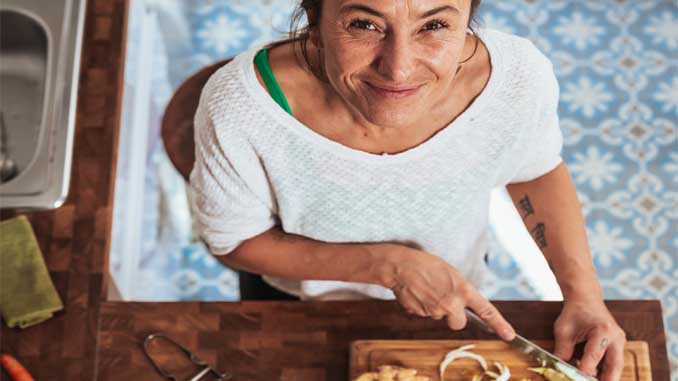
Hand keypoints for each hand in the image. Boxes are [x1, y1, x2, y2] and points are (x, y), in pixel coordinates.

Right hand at [380, 244, 515, 340]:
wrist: (400, 266)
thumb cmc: (425, 264)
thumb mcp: (450, 272)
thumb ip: (459, 289)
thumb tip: (461, 303)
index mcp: (463, 289)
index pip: (485, 310)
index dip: (499, 324)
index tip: (509, 335)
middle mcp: (451, 303)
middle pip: (458, 324)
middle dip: (453, 317)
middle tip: (444, 301)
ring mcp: (436, 310)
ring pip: (439, 317)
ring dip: (435, 308)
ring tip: (426, 289)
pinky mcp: (421, 314)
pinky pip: (425, 315)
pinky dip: (422, 307)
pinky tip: (417, 293)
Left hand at [553, 298, 625, 380]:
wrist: (585, 299)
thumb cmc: (574, 312)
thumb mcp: (563, 330)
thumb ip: (562, 350)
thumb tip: (559, 367)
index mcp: (603, 330)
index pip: (594, 355)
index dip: (585, 369)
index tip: (577, 378)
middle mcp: (615, 337)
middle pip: (614, 365)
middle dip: (607, 379)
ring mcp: (619, 341)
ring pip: (617, 366)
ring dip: (608, 377)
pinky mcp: (618, 345)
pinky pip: (614, 362)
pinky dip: (607, 371)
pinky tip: (597, 377)